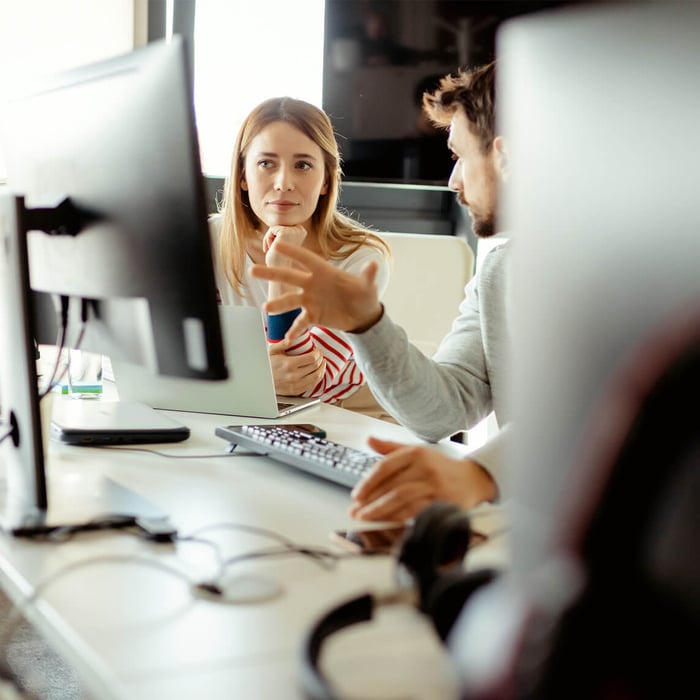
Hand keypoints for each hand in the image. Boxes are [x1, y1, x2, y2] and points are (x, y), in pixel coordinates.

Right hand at [250, 240, 383, 339]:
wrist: (363, 316)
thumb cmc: (364, 296)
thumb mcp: (367, 286)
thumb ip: (367, 276)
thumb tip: (374, 265)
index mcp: (324, 272)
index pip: (306, 259)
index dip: (293, 253)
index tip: (277, 245)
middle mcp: (313, 284)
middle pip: (289, 277)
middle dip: (272, 274)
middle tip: (254, 271)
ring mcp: (310, 300)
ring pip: (290, 300)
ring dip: (278, 304)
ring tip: (266, 309)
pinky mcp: (312, 315)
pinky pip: (300, 322)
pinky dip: (294, 330)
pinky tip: (287, 338)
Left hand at [263, 225, 306, 266]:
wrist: (279, 274)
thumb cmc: (278, 261)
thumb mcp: (281, 243)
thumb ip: (281, 232)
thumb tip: (275, 224)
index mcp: (302, 231)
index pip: (282, 225)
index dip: (276, 237)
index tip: (274, 249)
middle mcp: (300, 230)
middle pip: (278, 225)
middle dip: (272, 237)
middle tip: (270, 250)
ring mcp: (294, 230)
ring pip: (274, 227)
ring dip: (269, 239)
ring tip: (271, 250)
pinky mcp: (285, 232)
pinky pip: (271, 229)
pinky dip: (267, 239)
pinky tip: (270, 249)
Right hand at [268, 339, 324, 395]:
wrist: (261, 381)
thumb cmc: (266, 365)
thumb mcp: (272, 351)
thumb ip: (283, 343)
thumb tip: (292, 336)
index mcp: (289, 364)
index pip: (312, 358)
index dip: (318, 353)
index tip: (317, 350)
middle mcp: (294, 376)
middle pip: (316, 366)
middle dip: (321, 359)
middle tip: (320, 355)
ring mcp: (296, 385)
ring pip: (317, 377)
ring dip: (322, 369)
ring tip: (321, 363)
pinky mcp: (296, 391)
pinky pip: (312, 385)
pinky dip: (318, 378)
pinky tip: (317, 373)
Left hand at [349, 437, 496, 521]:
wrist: (473, 479)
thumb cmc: (440, 467)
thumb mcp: (417, 452)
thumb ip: (391, 448)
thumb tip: (369, 440)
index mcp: (416, 453)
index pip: (385, 466)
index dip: (368, 482)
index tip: (356, 494)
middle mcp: (426, 468)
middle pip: (392, 486)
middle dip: (370, 501)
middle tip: (355, 511)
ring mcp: (435, 486)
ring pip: (402, 500)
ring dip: (380, 512)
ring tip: (366, 518)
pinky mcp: (443, 503)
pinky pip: (415, 512)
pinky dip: (399, 518)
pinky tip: (387, 522)